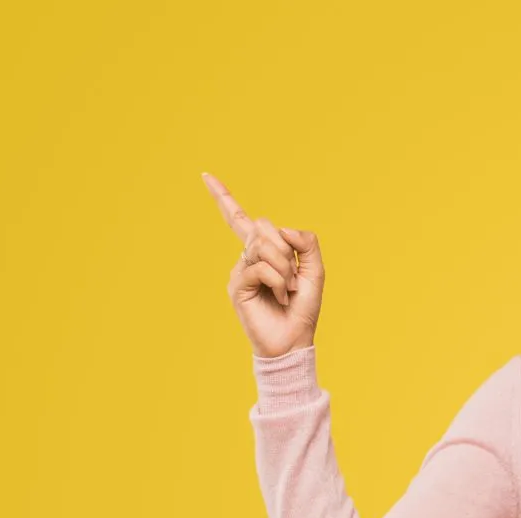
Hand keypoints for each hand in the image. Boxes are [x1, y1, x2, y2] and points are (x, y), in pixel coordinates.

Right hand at [202, 172, 325, 358]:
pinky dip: (279, 281)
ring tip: (288, 290)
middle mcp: (247, 257)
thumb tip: (283, 229)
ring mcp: (240, 270)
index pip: (239, 219)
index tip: (205, 175)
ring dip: (286, 268)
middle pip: (264, 226)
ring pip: (264, 246)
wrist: (293, 340)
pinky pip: (261, 267)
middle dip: (287, 250)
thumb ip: (308, 243)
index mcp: (263, 250)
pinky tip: (281, 297)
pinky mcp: (237, 285)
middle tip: (293, 277)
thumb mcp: (316, 270)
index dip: (223, 197)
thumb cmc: (303, 307)